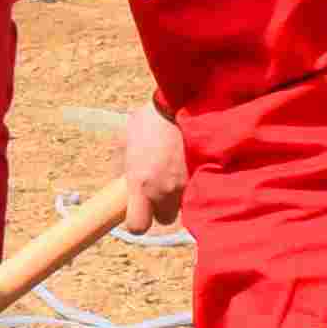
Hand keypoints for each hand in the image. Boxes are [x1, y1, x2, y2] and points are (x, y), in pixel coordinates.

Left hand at [115, 102, 188, 231]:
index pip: (138, 226)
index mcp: (141, 184)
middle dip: (162, 206)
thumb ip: (121, 165)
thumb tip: (119, 182)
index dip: (138, 221)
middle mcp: (165, 191)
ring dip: (180, 194)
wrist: (186, 101)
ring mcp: (188, 187)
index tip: (139, 210)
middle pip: (164, 218)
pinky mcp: (208, 178)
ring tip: (179, 170)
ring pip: (183, 206)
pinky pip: (200, 192)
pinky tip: (193, 166)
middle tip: (162, 185)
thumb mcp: (126, 139)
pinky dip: (197, 183)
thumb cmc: (152, 119)